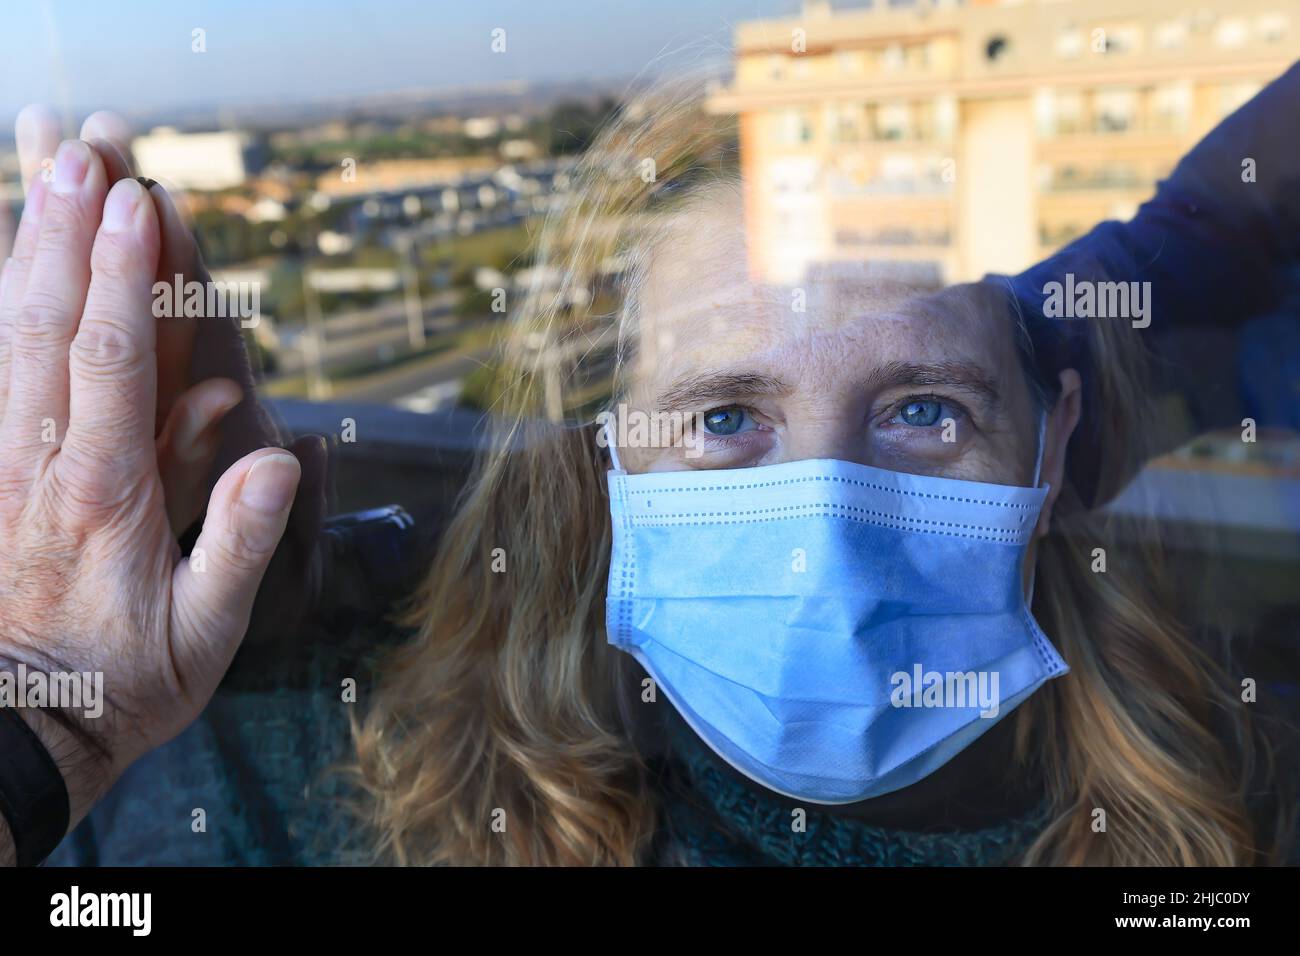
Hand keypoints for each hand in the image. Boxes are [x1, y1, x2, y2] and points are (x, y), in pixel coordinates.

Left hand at [0, 142, 300, 859]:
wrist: (20, 732)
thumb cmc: (124, 683)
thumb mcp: (204, 637)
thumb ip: (238, 544)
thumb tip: (277, 457)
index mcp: (104, 495)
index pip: (109, 364)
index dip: (122, 278)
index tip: (137, 202)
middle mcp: (39, 464)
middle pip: (43, 326)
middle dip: (63, 230)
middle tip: (79, 149)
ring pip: (2, 337)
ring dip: (21, 249)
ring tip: (37, 172)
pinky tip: (0, 261)